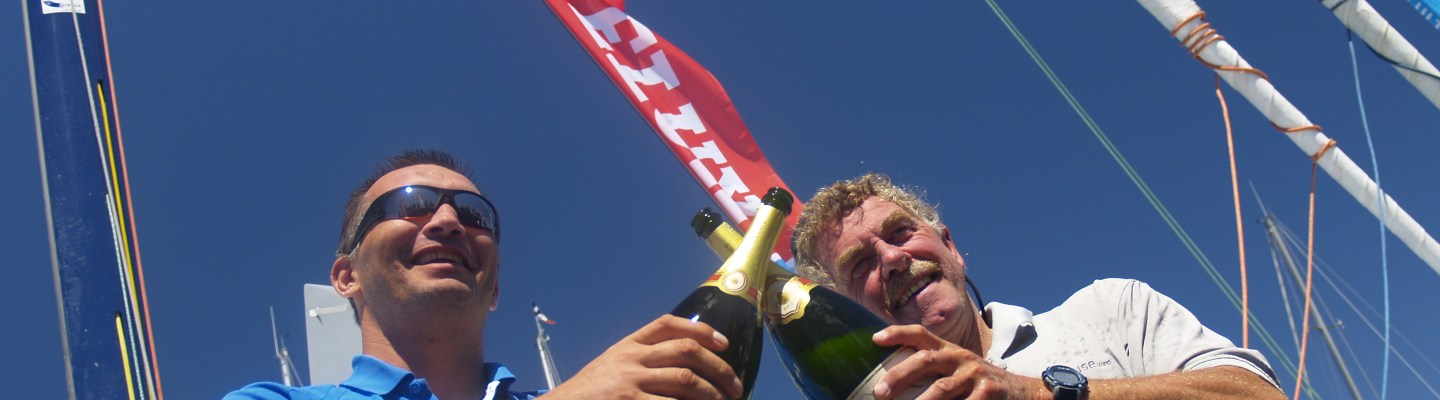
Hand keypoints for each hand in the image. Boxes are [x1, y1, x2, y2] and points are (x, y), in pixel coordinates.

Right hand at [543, 315, 743, 399]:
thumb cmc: (591, 393)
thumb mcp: (612, 365)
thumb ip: (641, 358)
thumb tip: (684, 364)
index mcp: (628, 345)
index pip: (668, 324)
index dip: (701, 330)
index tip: (723, 343)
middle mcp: (631, 358)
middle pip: (686, 351)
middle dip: (718, 368)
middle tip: (734, 385)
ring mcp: (631, 381)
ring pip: (686, 380)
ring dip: (712, 393)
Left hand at [872, 325, 1047, 399]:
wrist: (1024, 392)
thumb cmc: (979, 383)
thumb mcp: (959, 369)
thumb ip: (934, 370)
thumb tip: (895, 380)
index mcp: (949, 351)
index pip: (921, 335)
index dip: (898, 333)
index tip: (875, 339)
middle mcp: (961, 359)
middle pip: (926, 360)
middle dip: (900, 375)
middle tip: (880, 392)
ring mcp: (976, 376)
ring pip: (943, 389)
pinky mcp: (989, 394)